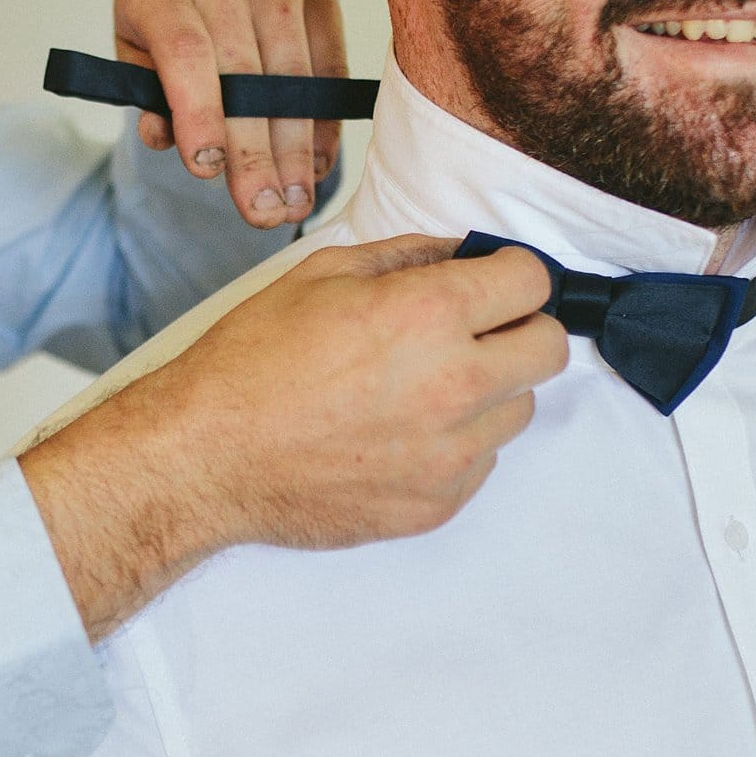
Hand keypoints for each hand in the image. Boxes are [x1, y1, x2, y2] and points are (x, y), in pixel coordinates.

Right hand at [19, 236, 567, 634]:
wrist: (207, 457)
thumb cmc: (252, 363)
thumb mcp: (322, 275)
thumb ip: (406, 256)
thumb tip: (460, 254)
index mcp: (425, 314)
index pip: (533, 283)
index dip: (512, 274)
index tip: (493, 280)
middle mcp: (452, 385)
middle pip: (548, 349)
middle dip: (518, 329)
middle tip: (475, 330)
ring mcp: (449, 453)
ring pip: (519, 409)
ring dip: (488, 390)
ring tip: (423, 387)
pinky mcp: (438, 502)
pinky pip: (482, 461)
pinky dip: (456, 442)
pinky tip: (399, 431)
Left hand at [110, 0, 347, 228]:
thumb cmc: (164, 16)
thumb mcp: (136, 49)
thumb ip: (146, 94)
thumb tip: (164, 138)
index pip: (185, 54)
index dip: (198, 114)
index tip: (206, 171)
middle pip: (245, 74)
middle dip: (255, 153)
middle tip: (262, 212)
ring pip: (292, 74)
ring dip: (295, 148)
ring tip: (293, 202)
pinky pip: (327, 64)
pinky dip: (322, 122)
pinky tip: (314, 166)